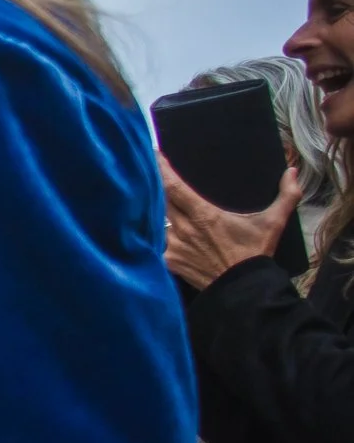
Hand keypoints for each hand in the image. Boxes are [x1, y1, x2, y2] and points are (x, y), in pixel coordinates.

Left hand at [161, 157, 300, 287]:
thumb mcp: (273, 223)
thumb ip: (286, 195)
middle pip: (160, 200)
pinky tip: (163, 235)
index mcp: (202, 215)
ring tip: (161, 209)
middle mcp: (183, 229)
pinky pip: (157, 244)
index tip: (152, 153)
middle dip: (155, 187)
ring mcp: (173, 246)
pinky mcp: (168, 261)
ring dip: (160, 215)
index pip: (173, 186)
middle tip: (149, 173)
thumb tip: (291, 171)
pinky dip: (159, 238)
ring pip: (158, 222)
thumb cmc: (255, 253)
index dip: (161, 168)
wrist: (243, 289)